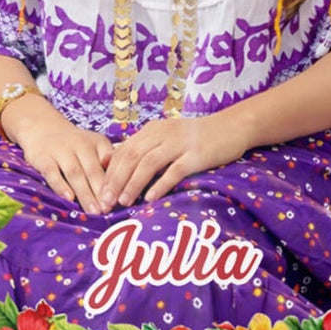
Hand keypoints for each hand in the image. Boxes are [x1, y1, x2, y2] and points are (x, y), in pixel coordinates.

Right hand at [8, 96, 113, 211]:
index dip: (114, 181)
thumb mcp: (94, 144)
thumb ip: (108, 159)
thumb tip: (124, 181)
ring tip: (93, 211)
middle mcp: (79, 145)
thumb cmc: (74, 143)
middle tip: (108, 210)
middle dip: (100, 192)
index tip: (119, 199)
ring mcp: (60, 151)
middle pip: (92, 171)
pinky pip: (52, 173)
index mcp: (96, 142)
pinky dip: (60, 186)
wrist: (43, 127)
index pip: (108, 162)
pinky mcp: (43, 158)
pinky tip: (69, 198)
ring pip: (75, 174)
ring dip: (85, 194)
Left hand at [100, 110, 247, 207]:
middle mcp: (162, 134)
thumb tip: (120, 169)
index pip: (123, 151)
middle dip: (116, 181)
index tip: (100, 192)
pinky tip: (151, 198)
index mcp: (152, 130)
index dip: (110, 172)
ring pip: (149, 163)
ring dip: (133, 183)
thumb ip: (146, 149)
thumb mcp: (167, 138)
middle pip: (132, 157)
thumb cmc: (195, 138)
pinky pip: (175, 170)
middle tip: (105, 202)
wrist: (230, 127)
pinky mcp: (196, 154)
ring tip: (123, 202)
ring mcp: (180, 143)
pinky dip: (160, 184)